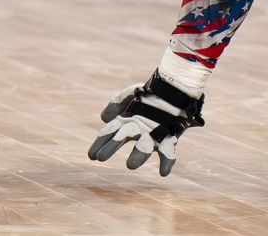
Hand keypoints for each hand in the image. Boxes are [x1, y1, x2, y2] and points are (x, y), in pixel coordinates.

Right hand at [87, 72, 203, 176]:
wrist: (176, 94)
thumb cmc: (151, 96)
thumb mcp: (132, 94)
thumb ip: (119, 102)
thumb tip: (105, 118)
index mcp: (127, 121)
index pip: (109, 132)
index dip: (100, 143)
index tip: (91, 156)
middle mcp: (139, 131)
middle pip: (123, 139)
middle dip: (112, 147)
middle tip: (101, 157)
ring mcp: (154, 136)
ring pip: (145, 148)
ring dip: (138, 156)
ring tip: (130, 165)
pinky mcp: (170, 139)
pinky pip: (168, 152)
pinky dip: (166, 162)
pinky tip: (163, 172)